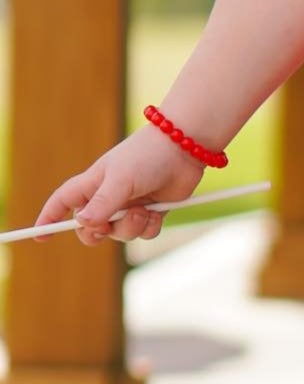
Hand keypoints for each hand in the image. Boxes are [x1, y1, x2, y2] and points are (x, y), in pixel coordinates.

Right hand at [35, 124, 206, 245]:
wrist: (184, 148)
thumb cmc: (146, 157)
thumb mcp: (120, 180)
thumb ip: (102, 204)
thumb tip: (83, 225)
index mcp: (92, 183)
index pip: (62, 202)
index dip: (50, 218)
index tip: (39, 236)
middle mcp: (109, 196)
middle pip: (91, 228)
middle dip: (98, 233)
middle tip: (107, 227)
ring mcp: (130, 205)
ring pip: (120, 234)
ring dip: (130, 228)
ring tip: (142, 210)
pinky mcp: (152, 211)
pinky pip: (143, 233)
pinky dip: (149, 227)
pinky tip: (157, 211)